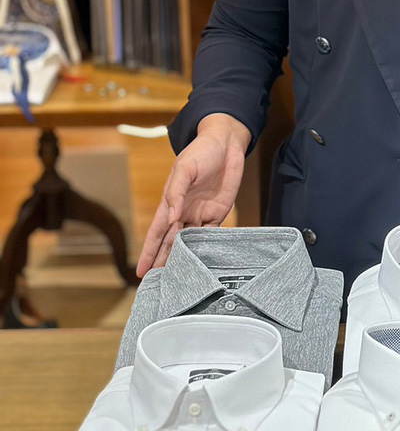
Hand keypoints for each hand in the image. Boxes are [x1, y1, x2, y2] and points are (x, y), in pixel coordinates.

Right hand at [136, 114, 249, 276]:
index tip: (141, 272)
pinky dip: (206, 249)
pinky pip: (210, 235)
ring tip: (180, 280)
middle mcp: (184, 212)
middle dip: (164, 263)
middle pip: (171, 243)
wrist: (226, 144)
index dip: (149, 252)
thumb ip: (176, 192)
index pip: (157, 233)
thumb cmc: (200, 151)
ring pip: (190, 243)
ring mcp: (201, 214)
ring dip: (184, 259)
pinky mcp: (219, 213)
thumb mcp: (184, 167)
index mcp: (171, 202)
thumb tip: (171, 217)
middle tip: (160, 286)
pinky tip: (203, 263)